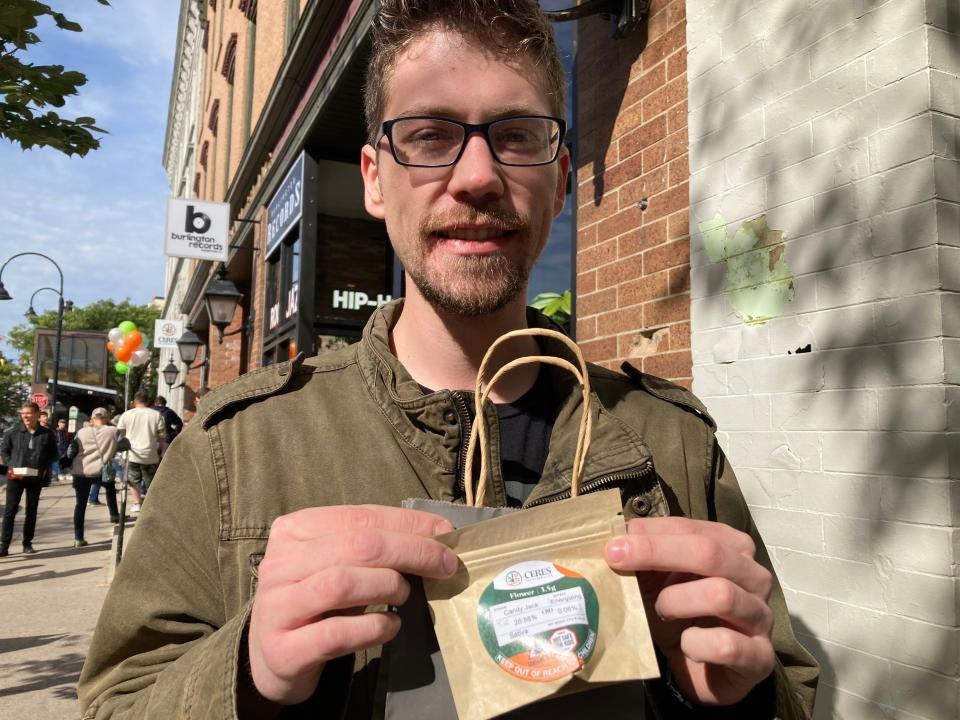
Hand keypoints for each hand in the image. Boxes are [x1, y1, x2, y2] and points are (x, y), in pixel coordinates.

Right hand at [248, 505, 456, 704]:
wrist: (272, 656)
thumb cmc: (317, 601)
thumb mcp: (340, 564)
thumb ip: (375, 547)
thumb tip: (438, 536)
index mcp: (294, 529)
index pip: (359, 516)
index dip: (408, 523)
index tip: (445, 534)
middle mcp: (279, 562)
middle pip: (356, 546)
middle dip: (411, 551)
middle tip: (445, 565)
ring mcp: (276, 607)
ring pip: (342, 583)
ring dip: (388, 585)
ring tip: (405, 594)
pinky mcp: (282, 650)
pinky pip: (336, 633)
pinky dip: (373, 627)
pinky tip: (390, 626)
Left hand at [604, 517, 774, 705]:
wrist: (702, 669)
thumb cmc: (680, 615)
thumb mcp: (657, 580)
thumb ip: (643, 554)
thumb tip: (615, 533)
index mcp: (731, 547)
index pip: (691, 528)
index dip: (650, 533)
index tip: (613, 544)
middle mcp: (754, 576)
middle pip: (709, 552)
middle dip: (656, 552)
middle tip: (617, 560)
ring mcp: (761, 616)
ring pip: (721, 594)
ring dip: (677, 600)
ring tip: (661, 611)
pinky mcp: (760, 657)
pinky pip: (726, 644)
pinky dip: (696, 643)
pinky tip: (685, 644)